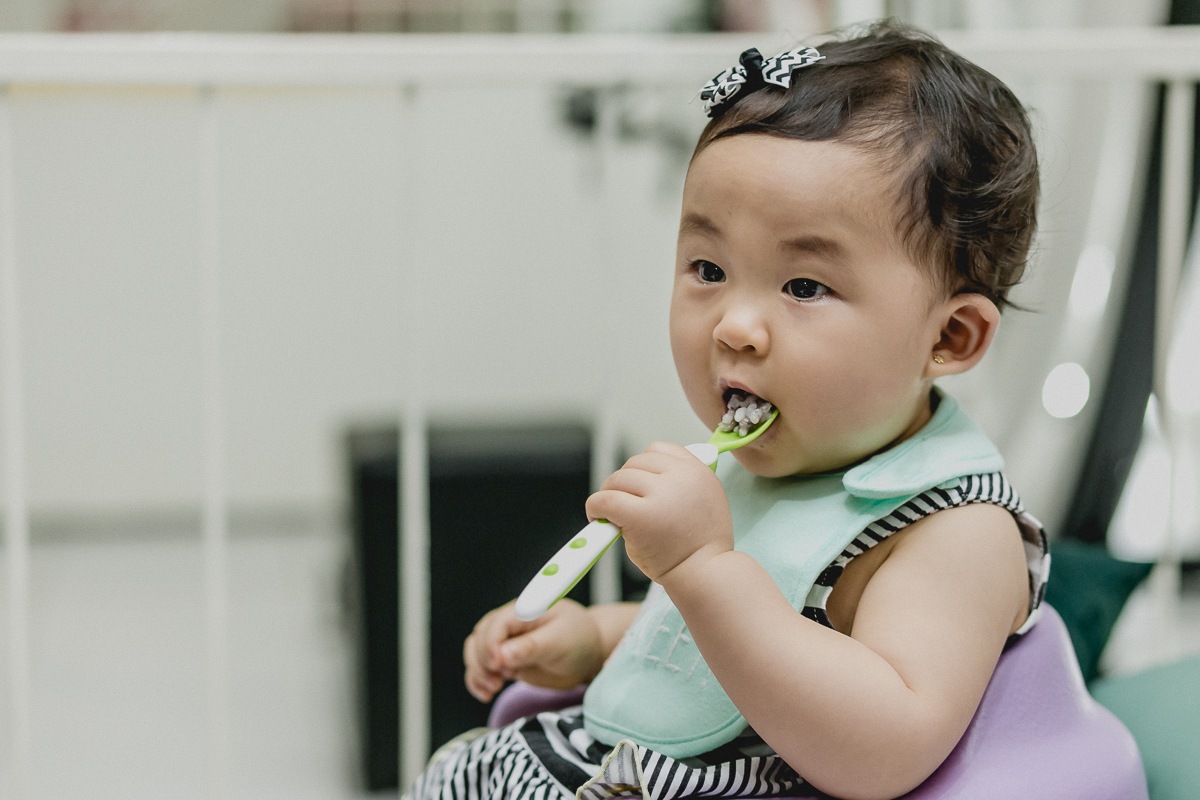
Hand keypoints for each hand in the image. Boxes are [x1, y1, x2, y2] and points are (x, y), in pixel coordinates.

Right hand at [463, 599, 605, 702]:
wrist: (590, 653)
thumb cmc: (580, 639)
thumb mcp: (560, 641)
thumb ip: (532, 647)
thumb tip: (502, 654)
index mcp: (524, 610)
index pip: (496, 623)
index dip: (491, 644)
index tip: (498, 664)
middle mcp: (511, 624)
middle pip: (480, 637)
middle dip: (482, 661)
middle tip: (496, 681)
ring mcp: (507, 642)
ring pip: (476, 652)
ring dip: (477, 671)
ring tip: (492, 688)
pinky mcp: (507, 660)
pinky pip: (483, 667)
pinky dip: (478, 680)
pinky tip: (485, 694)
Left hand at [585, 441, 732, 583]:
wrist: (706, 575)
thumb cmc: (701, 547)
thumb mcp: (705, 501)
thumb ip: (681, 484)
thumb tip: (644, 477)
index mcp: (697, 470)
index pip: (659, 449)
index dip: (644, 467)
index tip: (639, 484)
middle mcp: (680, 477)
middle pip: (634, 463)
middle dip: (624, 483)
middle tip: (621, 503)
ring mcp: (660, 494)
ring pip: (617, 479)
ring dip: (609, 494)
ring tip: (612, 514)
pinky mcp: (640, 515)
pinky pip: (604, 500)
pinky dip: (595, 507)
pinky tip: (598, 518)